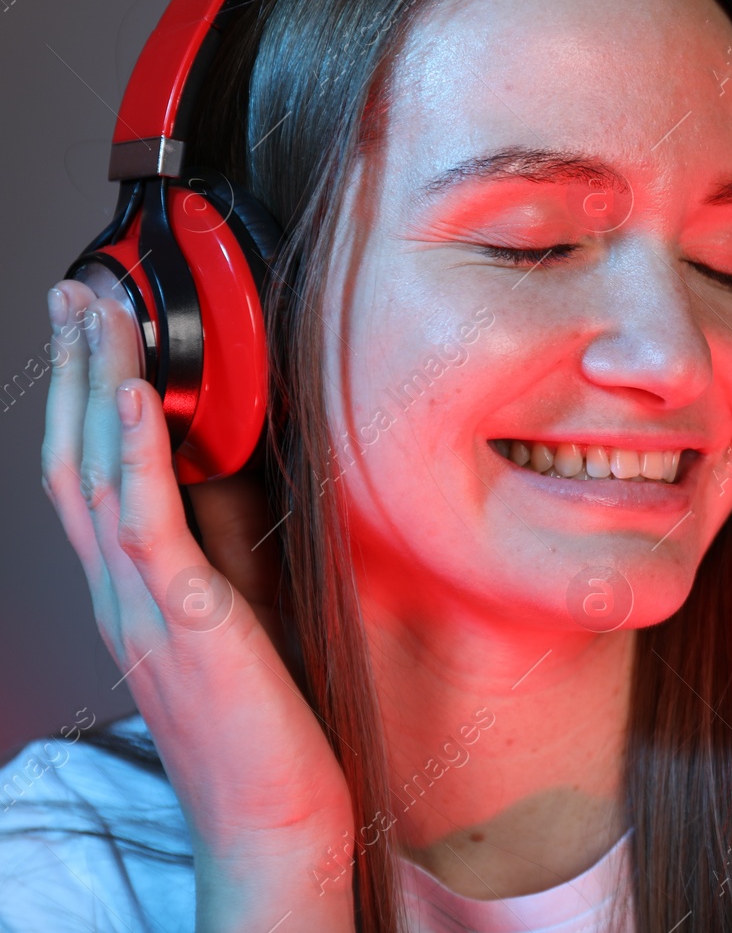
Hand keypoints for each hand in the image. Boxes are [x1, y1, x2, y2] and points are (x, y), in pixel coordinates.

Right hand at [39, 281, 354, 924]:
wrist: (274, 819)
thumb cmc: (266, 727)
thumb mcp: (239, 618)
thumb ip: (222, 552)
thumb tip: (235, 475)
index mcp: (133, 593)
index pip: (91, 477)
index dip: (85, 399)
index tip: (93, 331)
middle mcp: (121, 594)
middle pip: (76, 459)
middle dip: (77, 370)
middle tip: (77, 293)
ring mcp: (142, 608)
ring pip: (98, 476)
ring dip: (98, 386)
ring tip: (100, 314)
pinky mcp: (184, 622)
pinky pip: (147, 525)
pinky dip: (140, 453)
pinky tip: (143, 396)